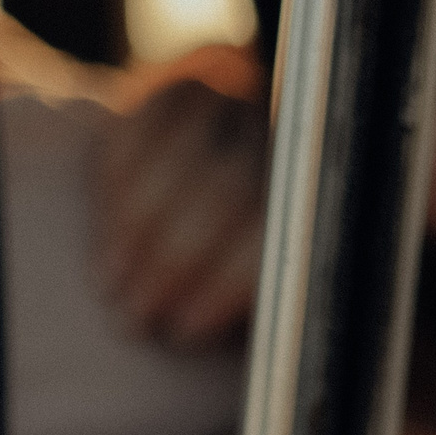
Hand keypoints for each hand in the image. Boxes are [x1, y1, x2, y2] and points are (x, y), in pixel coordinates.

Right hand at [94, 70, 269, 348]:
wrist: (247, 194)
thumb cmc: (258, 276)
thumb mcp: (284, 296)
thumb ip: (275, 303)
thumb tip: (242, 348)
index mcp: (330, 197)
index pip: (284, 231)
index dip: (227, 285)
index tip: (185, 333)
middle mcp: (296, 141)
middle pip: (230, 189)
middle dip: (173, 262)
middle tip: (134, 318)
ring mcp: (246, 105)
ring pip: (183, 153)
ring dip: (135, 228)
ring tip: (110, 286)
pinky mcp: (191, 86)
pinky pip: (144, 121)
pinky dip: (116, 182)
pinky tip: (105, 232)